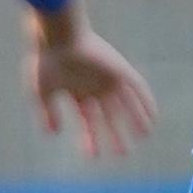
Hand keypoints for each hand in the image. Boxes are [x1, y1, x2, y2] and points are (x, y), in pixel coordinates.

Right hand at [26, 20, 158, 157]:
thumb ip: (46, 113)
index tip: (92, 156)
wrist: (57, 36)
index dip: (89, 138)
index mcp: (77, 91)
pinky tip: (151, 118)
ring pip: (126, 104)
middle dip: (114, 134)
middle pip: (109, 116)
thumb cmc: (46, 62)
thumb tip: (52, 134)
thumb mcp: (41, 91)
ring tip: (142, 138)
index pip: (87, 120)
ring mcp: (109, 78)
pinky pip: (139, 88)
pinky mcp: (120, 70)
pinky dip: (146, 103)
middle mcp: (95, 87)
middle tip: (121, 154)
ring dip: (135, 120)